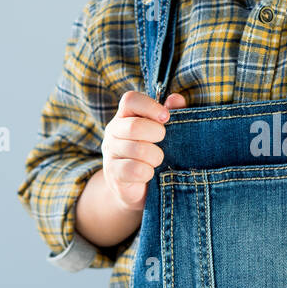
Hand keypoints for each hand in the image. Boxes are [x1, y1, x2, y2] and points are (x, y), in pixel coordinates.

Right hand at [101, 89, 186, 211]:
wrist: (139, 188)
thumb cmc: (155, 153)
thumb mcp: (167, 132)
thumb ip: (174, 113)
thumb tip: (176, 99)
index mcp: (126, 115)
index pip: (130, 100)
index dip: (150, 106)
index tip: (166, 118)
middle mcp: (113, 131)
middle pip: (134, 126)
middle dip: (156, 135)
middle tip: (163, 142)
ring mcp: (110, 152)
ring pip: (137, 150)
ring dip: (155, 157)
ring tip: (157, 161)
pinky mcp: (113, 173)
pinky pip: (134, 169)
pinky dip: (148, 172)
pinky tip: (149, 173)